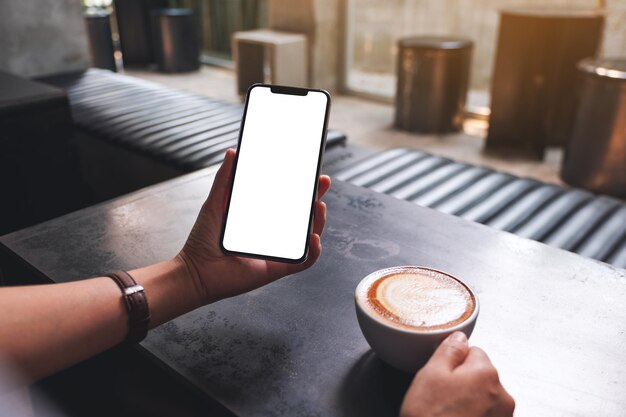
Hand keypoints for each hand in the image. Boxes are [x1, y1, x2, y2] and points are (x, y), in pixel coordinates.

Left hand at [178, 148, 330, 304]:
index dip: (301, 187)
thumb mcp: (215, 203)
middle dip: (316, 198)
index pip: (287, 201)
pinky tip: (313, 237)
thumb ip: (224, 179)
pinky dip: (313, 251)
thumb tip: (232, 152)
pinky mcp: (277, 269)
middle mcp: (273, 235)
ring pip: (308, 237)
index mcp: (261, 219)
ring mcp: (277, 252)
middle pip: (302, 216)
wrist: (195, 270)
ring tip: (319, 206)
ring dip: (319, 221)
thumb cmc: (203, 240)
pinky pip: (303, 261)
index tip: (310, 171)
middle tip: (322, 182)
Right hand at [399, 332, 514, 416]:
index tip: (441, 376)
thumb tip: (460, 336)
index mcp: (487, 373)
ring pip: (483, 398)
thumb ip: (449, 349)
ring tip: (447, 414)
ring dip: (468, 402)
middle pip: (481, 376)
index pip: (473, 351)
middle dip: (463, 383)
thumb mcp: (430, 374)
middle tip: (440, 398)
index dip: (453, 362)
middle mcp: (503, 396)